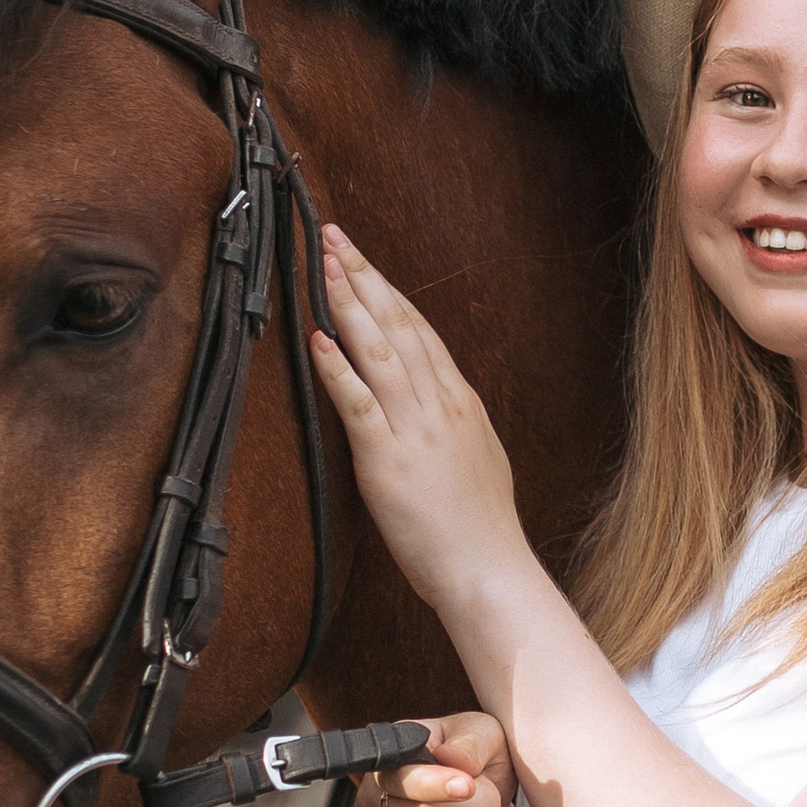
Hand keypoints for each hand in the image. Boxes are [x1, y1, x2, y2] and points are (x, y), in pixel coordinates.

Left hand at [309, 227, 527, 613]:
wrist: (488, 569)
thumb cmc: (479, 529)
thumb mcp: (477, 459)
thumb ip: (452, 424)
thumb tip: (436, 403)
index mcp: (461, 403)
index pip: (421, 332)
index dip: (389, 291)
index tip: (364, 261)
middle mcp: (439, 405)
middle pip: (398, 326)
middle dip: (363, 277)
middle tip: (334, 237)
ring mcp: (415, 429)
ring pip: (378, 351)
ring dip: (347, 304)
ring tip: (322, 266)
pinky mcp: (387, 460)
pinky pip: (359, 404)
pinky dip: (337, 368)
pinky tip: (318, 338)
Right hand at [364, 710, 514, 806]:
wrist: (480, 804)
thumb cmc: (475, 761)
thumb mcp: (482, 735)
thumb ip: (470, 742)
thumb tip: (451, 759)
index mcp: (389, 765)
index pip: (403, 781)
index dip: (439, 785)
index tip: (470, 785)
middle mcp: (373, 806)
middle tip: (491, 802)